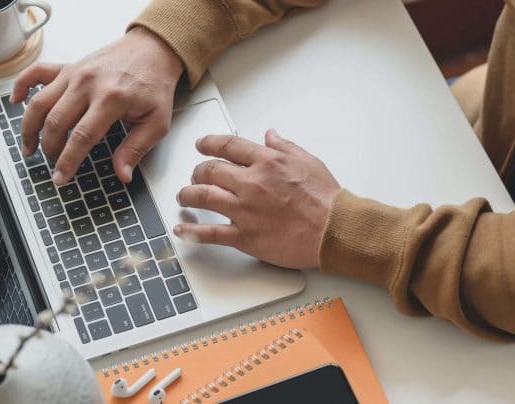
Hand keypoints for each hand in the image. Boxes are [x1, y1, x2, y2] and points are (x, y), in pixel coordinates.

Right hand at [11, 26, 183, 184]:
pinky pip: (36, 72)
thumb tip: (122, 174)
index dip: (68, 160)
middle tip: (53, 164)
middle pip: (56, 122)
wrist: (154, 51)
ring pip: (40, 102)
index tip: (61, 177)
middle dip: (50, 149)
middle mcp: (88, 84)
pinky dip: (21, 85)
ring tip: (29, 147)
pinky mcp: (68, 66)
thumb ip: (136, 149)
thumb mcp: (157, 122)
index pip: (82, 136)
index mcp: (111, 99)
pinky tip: (15, 102)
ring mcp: (75, 72)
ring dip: (29, 127)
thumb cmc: (155, 85)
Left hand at [175, 130, 340, 268]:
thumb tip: (271, 136)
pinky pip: (210, 233)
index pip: (227, 146)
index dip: (209, 143)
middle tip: (196, 175)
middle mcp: (251, 183)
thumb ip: (285, 147)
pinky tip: (181, 229)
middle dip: (198, 171)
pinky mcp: (245, 236)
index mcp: (267, 162)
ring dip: (188, 195)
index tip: (201, 145)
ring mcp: (245, 210)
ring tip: (184, 196)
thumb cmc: (326, 200)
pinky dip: (191, 231)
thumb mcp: (309, 162)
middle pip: (209, 170)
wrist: (334, 230)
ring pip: (202, 197)